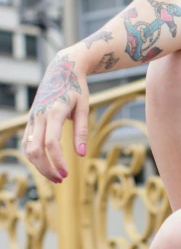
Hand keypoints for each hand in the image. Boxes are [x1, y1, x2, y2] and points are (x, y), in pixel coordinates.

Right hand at [22, 52, 89, 183]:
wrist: (62, 69)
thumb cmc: (77, 88)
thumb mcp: (84, 107)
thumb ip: (82, 131)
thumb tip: (81, 155)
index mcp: (55, 112)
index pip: (51, 143)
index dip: (57, 162)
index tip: (67, 174)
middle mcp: (40, 115)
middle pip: (36, 149)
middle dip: (46, 169)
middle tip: (61, 180)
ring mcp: (33, 117)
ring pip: (28, 148)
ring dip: (39, 165)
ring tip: (55, 176)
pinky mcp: (30, 118)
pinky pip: (27, 141)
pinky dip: (34, 155)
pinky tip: (46, 164)